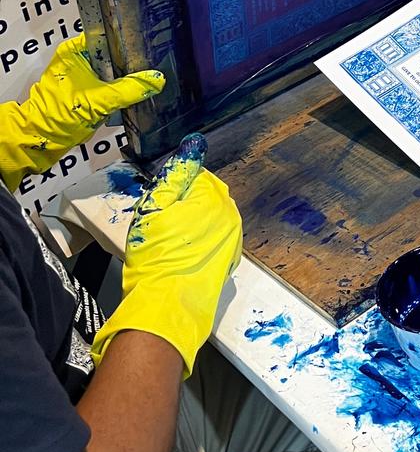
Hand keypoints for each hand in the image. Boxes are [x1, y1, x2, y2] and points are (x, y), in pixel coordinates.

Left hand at [0, 37, 163, 190]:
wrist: (44, 139)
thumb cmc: (58, 115)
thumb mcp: (100, 100)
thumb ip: (130, 89)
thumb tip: (156, 80)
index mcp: (74, 50)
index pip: (108, 36)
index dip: (127, 43)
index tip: (144, 49)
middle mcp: (76, 58)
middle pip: (112, 55)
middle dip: (128, 64)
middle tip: (146, 69)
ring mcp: (80, 74)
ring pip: (112, 71)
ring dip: (124, 79)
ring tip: (140, 82)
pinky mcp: (84, 89)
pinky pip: (108, 85)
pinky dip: (116, 91)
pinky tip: (128, 95)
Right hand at [91, 135, 242, 377]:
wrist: (166, 303)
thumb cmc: (155, 257)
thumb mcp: (153, 207)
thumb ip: (175, 175)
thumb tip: (192, 148)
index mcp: (214, 199)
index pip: (197, 175)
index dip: (175, 187)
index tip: (161, 203)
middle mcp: (231, 215)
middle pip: (208, 195)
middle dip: (187, 202)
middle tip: (163, 222)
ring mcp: (233, 238)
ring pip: (213, 216)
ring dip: (195, 220)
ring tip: (171, 239)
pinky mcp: (231, 258)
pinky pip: (217, 237)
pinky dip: (203, 239)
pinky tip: (184, 253)